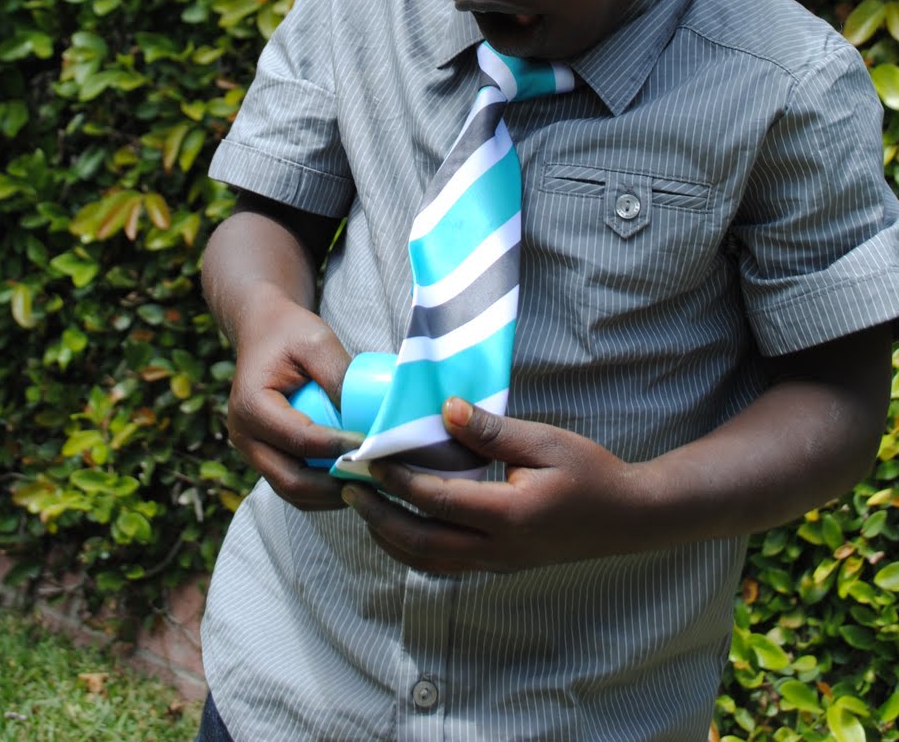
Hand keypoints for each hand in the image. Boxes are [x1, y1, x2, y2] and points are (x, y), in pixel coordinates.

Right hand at [227, 288, 358, 511]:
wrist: (264, 332)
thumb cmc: (290, 333)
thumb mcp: (317, 342)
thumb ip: (338, 375)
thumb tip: (365, 419)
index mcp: (251, 406)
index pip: (300, 440)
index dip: (338, 449)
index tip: (372, 446)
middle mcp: (243, 436)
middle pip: (291, 480)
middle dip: (334, 485)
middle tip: (373, 475)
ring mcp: (251, 451)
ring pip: (291, 491)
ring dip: (329, 495)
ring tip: (366, 482)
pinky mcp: (264, 457)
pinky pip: (291, 486)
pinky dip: (320, 492)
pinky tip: (349, 481)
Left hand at [341, 397, 649, 572]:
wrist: (627, 518)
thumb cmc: (589, 472)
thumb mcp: (545, 441)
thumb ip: (493, 430)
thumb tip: (444, 410)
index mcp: (509, 515)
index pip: (436, 499)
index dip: (397, 478)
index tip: (368, 455)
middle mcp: (497, 548)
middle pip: (420, 542)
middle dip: (378, 515)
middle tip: (348, 487)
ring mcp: (497, 563)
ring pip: (428, 561)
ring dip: (389, 536)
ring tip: (362, 506)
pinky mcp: (499, 565)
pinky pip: (444, 564)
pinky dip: (412, 548)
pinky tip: (398, 526)